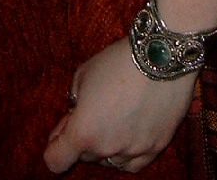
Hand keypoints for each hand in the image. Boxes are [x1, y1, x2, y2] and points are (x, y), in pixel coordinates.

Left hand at [43, 37, 195, 174]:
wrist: (161, 54)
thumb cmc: (118, 60)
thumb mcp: (83, 74)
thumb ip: (74, 100)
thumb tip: (75, 115)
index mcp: (83, 132)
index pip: (55, 160)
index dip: (55, 146)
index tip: (62, 131)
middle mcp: (107, 148)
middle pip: (86, 156)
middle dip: (85, 137)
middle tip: (94, 111)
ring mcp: (133, 150)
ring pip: (111, 160)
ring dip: (107, 145)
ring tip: (116, 116)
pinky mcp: (156, 147)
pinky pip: (134, 163)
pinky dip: (128, 154)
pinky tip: (129, 135)